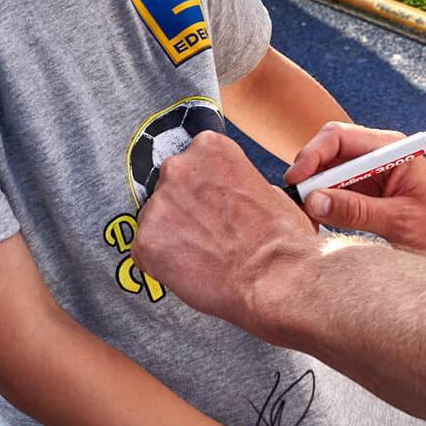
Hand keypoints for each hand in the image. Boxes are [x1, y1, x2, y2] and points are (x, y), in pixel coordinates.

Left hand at [131, 131, 320, 336]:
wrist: (275, 277)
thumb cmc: (280, 239)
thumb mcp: (266, 189)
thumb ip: (235, 184)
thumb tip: (228, 197)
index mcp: (209, 148)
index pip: (191, 162)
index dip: (202, 189)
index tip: (213, 206)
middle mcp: (177, 168)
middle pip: (169, 189)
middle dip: (183, 211)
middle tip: (208, 235)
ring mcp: (158, 205)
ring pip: (154, 221)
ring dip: (171, 237)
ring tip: (203, 257)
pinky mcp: (145, 241)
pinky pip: (145, 252)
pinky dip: (162, 264)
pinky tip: (190, 271)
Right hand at [287, 123, 425, 255]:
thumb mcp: (399, 221)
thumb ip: (356, 211)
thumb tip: (314, 202)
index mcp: (390, 149)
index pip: (338, 137)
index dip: (311, 155)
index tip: (296, 181)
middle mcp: (376, 154)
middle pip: (327, 151)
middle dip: (308, 174)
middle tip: (295, 203)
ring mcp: (369, 172)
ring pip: (327, 171)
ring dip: (313, 191)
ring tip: (305, 217)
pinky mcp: (364, 190)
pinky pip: (334, 189)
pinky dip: (322, 203)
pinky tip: (318, 222)